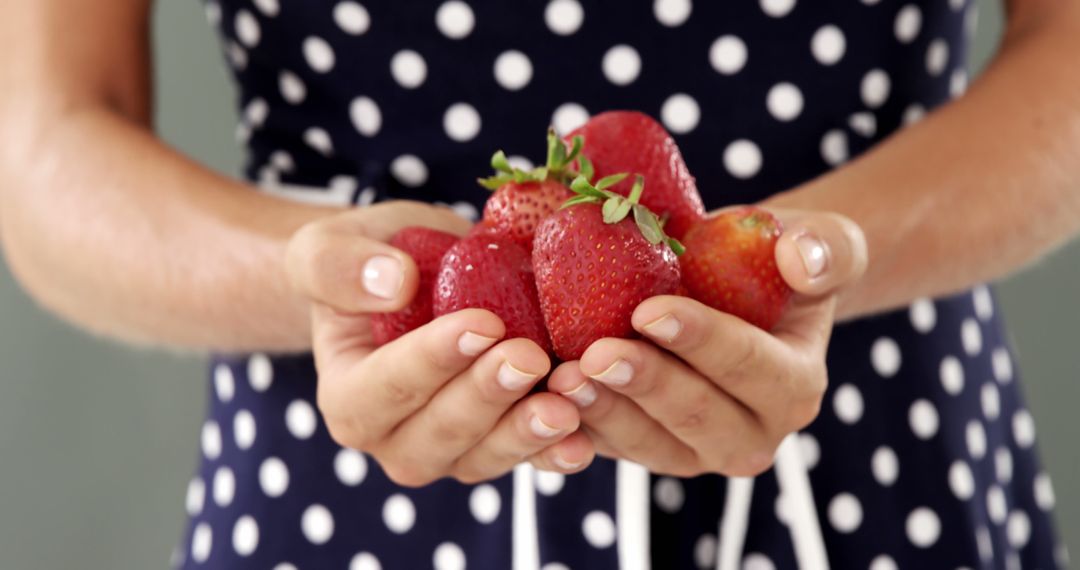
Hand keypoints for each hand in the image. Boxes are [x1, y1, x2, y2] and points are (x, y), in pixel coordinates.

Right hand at [285, 201, 594, 486]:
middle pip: (438, 434)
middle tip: (528, 358)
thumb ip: (341, 265)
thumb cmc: (366, 263)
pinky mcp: (497, 445)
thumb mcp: (332, 247)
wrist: (406, 280)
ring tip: (567, 402)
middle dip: (486, 397)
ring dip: (526, 432)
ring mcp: (449, 451)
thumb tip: (393, 282)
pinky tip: (585, 438)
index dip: (432, 360)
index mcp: (347, 397)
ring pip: (485, 456)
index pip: (385, 388)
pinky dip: (556, 450)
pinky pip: (526, 458)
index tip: (481, 323)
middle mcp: (394, 439)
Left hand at [547, 209, 866, 476]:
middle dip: (644, 386)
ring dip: (603, 413)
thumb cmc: (775, 259)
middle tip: (594, 353)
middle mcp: (748, 434)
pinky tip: (541, 401)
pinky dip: (574, 429)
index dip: (701, 342)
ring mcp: (692, 450)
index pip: (749, 368)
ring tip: (561, 376)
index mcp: (794, 388)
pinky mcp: (644, 447)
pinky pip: (609, 448)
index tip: (648, 310)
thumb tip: (804, 258)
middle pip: (695, 418)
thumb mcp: (820, 241)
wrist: (730, 283)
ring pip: (647, 444)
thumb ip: (828, 249)